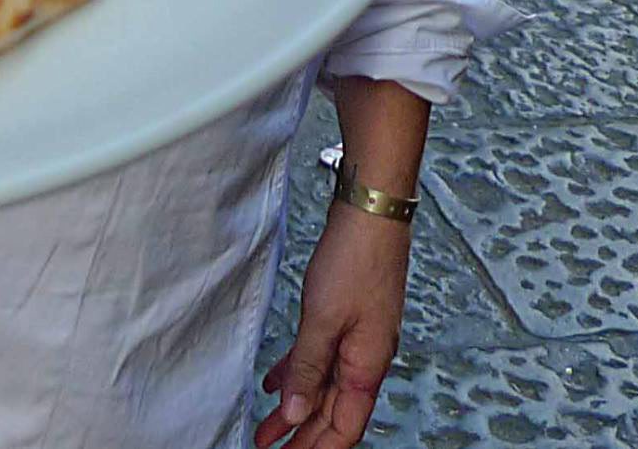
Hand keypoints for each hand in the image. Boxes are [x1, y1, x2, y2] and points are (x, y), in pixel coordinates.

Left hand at [254, 202, 409, 447]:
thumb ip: (308, 369)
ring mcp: (358, 338)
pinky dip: (298, 373)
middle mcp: (367, 357)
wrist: (371, 212)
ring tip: (265, 428)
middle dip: (301, 435)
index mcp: (368, 365)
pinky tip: (275, 382)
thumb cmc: (357, 258)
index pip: (345, 427)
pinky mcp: (348, 318)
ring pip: (324, 387)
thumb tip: (294, 413)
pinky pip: (320, 358)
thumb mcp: (323, 320)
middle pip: (333, 412)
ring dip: (295, 408)